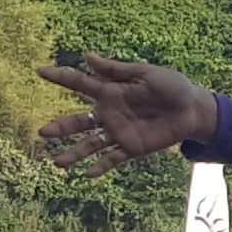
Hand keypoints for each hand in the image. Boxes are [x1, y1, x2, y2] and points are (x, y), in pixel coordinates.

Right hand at [33, 53, 216, 173]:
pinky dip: (101, 166)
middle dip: (61, 127)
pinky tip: (87, 174)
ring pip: (91, 144)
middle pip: (79, 121)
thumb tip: (87, 56)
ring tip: (57, 163)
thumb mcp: (145, 73)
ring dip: (75, 153)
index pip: (80, 83)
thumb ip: (116, 69)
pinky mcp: (132, 147)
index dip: (60, 77)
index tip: (39, 71)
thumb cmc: (171, 86)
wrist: (192, 109)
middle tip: (42, 133)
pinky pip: (113, 159)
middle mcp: (110, 113)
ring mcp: (119, 132)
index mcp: (111, 91)